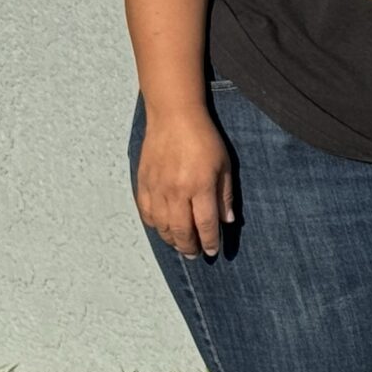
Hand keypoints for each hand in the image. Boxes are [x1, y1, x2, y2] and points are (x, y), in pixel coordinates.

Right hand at [136, 106, 234, 257]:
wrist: (173, 116)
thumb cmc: (203, 138)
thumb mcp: (224, 164)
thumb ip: (225, 195)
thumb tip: (228, 220)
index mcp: (200, 186)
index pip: (205, 224)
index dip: (210, 241)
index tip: (212, 251)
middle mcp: (177, 191)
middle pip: (181, 230)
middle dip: (190, 247)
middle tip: (195, 255)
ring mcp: (157, 188)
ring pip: (162, 226)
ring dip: (171, 240)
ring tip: (180, 246)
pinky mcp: (143, 183)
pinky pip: (147, 213)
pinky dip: (155, 225)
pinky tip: (162, 229)